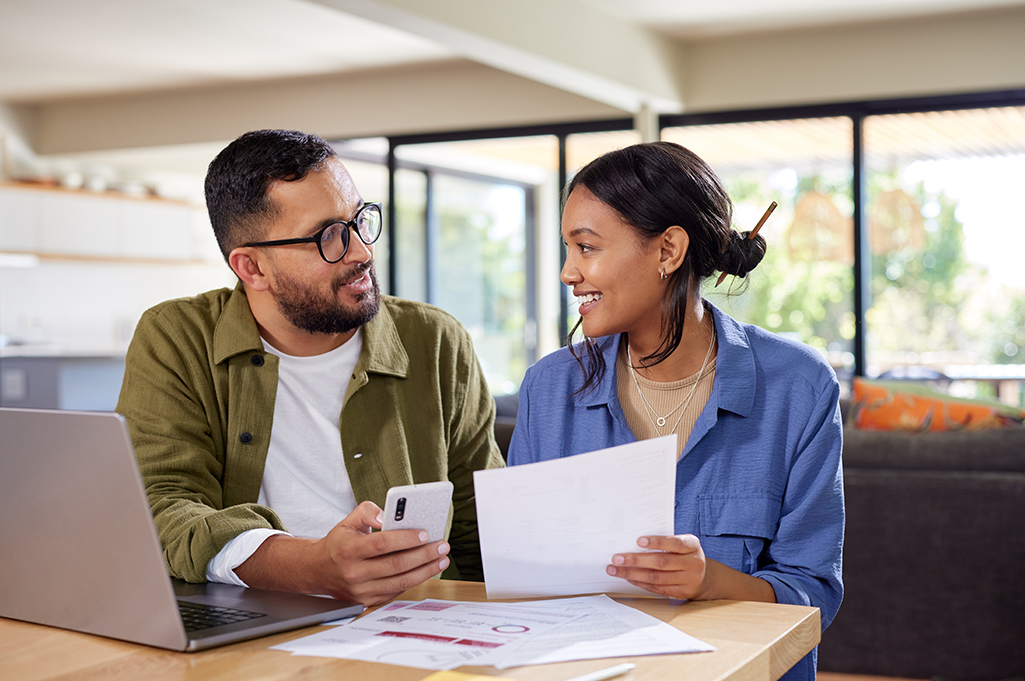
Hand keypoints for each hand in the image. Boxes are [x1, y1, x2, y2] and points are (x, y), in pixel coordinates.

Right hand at [234, 501, 450, 605]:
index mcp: (348, 550)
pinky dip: (415, 580)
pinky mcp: (368, 600)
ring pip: (400, 582)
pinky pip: (396, 591)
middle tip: (442, 545)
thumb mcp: (348, 521)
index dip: (405, 538)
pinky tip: (427, 570)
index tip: (425, 532)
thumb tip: (386, 515)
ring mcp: (361, 590)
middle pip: (396, 565)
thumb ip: (367, 511)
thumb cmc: (338, 543)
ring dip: (426, 571)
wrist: (318, 571)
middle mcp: (354, 573)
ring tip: (442, 559)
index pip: (381, 544)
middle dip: (424, 555)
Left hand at [606, 534, 709, 599]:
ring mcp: (689, 580)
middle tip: (617, 558)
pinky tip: (628, 578)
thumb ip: (666, 542)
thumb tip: (634, 542)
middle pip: (661, 562)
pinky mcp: (681, 593)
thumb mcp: (683, 543)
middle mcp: (693, 563)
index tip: (638, 541)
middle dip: (636, 560)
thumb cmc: (686, 554)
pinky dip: (641, 583)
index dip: (657, 542)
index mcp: (692, 545)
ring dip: (633, 574)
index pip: (674, 543)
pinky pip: (657, 588)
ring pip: (657, 578)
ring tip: (615, 570)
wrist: (704, 577)